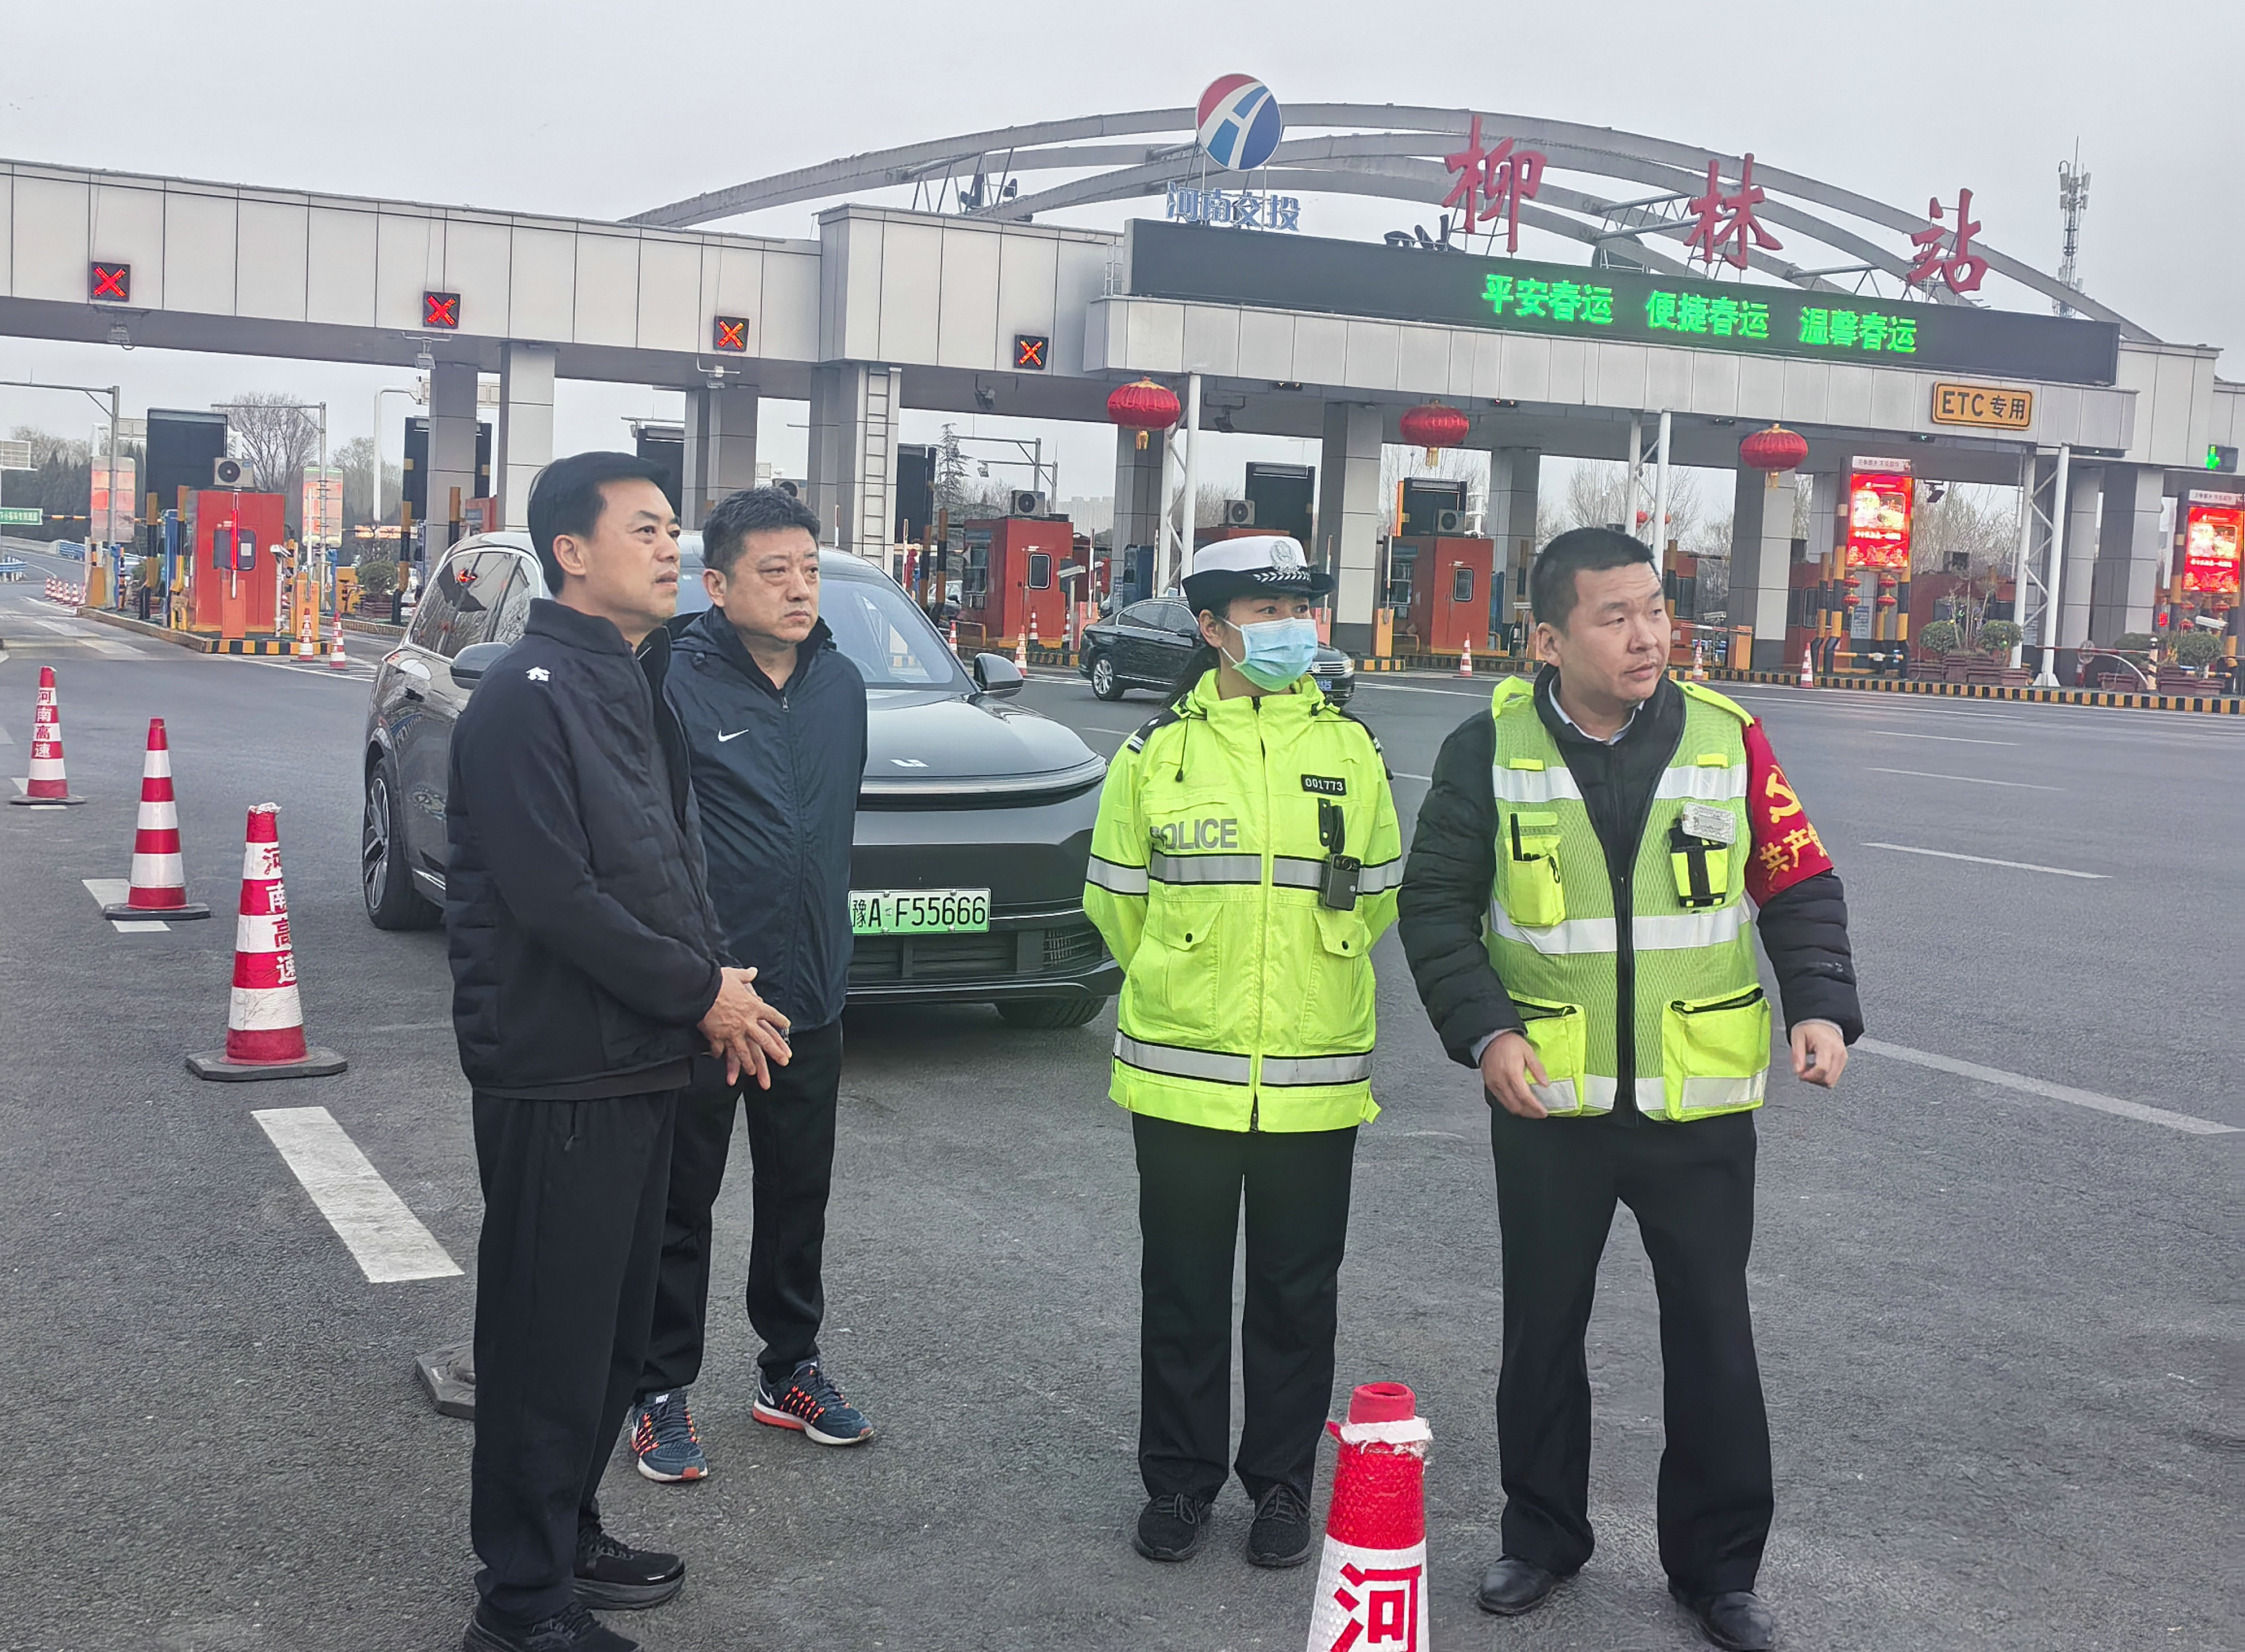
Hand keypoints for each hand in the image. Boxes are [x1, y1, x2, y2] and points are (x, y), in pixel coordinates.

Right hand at [698, 967, 792, 1088]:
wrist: (702, 990)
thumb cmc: (719, 981)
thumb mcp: (735, 975)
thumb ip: (746, 976)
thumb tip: (753, 971)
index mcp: (753, 1006)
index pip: (771, 1014)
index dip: (779, 1020)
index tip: (786, 1025)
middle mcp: (747, 1022)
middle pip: (764, 1040)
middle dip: (775, 1052)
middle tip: (784, 1062)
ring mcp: (733, 1032)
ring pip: (744, 1051)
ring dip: (748, 1063)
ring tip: (752, 1072)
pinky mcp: (717, 1037)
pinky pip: (719, 1049)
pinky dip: (719, 1054)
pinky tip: (719, 1058)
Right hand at [1479, 1030, 1550, 1118]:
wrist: (1490, 1038)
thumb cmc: (1508, 1043)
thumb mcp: (1528, 1051)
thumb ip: (1537, 1068)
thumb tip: (1545, 1083)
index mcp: (1512, 1073)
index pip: (1525, 1097)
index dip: (1535, 1107)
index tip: (1543, 1111)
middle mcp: (1501, 1082)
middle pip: (1516, 1105)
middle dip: (1529, 1113)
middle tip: (1539, 1113)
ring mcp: (1494, 1085)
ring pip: (1508, 1106)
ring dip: (1521, 1111)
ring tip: (1531, 1110)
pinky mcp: (1490, 1085)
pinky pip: (1501, 1100)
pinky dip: (1511, 1105)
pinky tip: (1519, 1103)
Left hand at [1790, 1021, 1847, 1088]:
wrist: (1822, 1022)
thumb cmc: (1810, 1029)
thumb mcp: (1797, 1037)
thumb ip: (1797, 1055)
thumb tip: (1798, 1071)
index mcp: (1827, 1045)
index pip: (1822, 1068)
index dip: (1809, 1076)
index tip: (1800, 1074)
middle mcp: (1838, 1052)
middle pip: (1828, 1078)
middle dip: (1813, 1079)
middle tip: (1803, 1071)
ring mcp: (1842, 1057)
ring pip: (1831, 1080)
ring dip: (1818, 1080)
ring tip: (1809, 1069)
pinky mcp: (1843, 1061)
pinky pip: (1833, 1077)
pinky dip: (1823, 1077)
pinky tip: (1816, 1069)